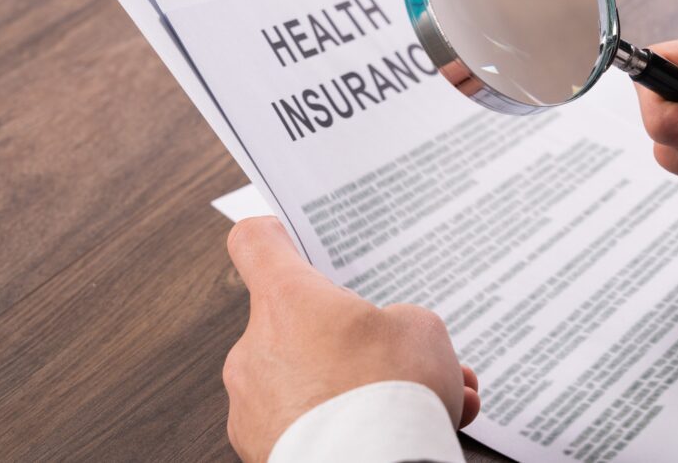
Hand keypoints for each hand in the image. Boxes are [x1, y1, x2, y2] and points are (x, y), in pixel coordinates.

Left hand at [222, 217, 479, 461]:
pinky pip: (306, 429)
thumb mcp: (422, 332)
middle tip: (402, 358)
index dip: (275, 236)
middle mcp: (256, 350)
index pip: (256, 243)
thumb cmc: (390, 394)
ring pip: (311, 385)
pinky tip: (399, 435)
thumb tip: (393, 343)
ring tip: (424, 405)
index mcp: (288, 300)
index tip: (286, 238)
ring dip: (361, 392)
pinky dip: (347, 430)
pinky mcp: (262, 454)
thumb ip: (402, 326)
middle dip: (356, 345)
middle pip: (300, 327)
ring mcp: (253, 408)